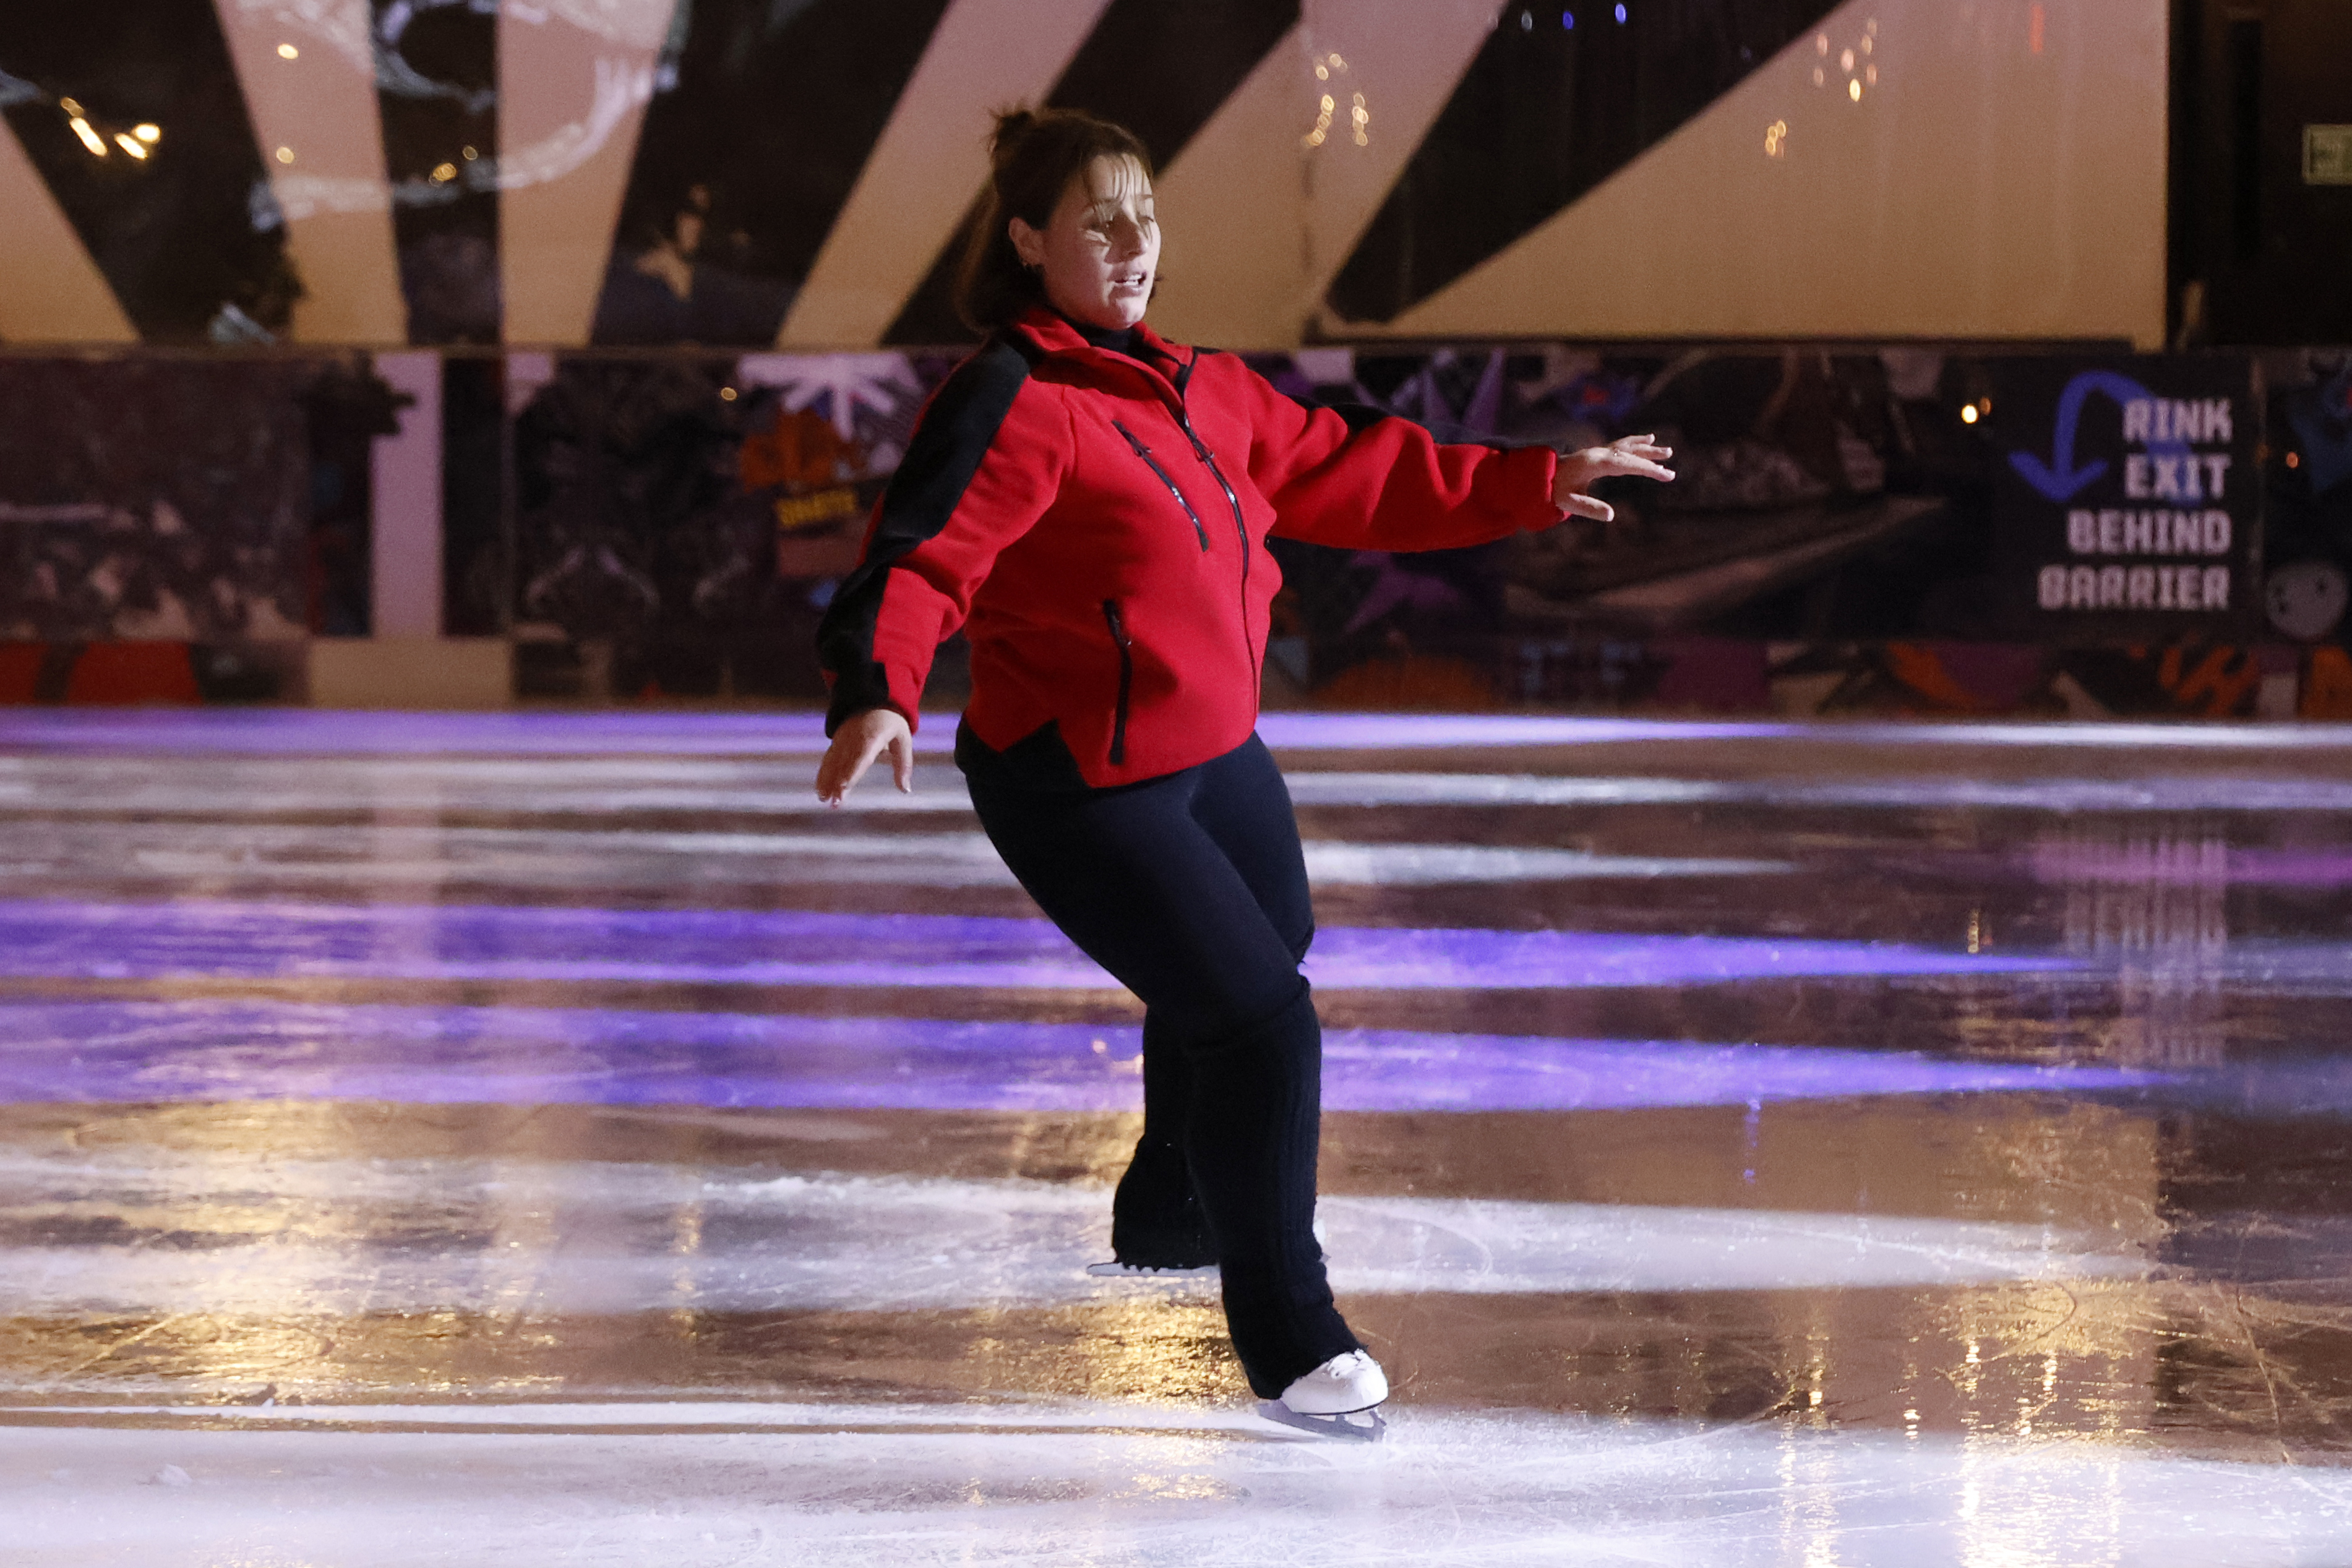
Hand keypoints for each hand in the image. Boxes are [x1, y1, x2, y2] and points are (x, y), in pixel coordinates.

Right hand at [815, 707, 913, 804]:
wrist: (871, 697)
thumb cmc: (891, 722)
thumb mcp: (903, 739)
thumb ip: (903, 765)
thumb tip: (905, 790)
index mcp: (871, 737)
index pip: (860, 758)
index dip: (851, 773)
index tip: (844, 788)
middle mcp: (853, 739)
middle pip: (844, 764)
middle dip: (837, 784)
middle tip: (834, 803)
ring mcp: (842, 740)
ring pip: (832, 763)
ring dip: (827, 782)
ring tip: (823, 799)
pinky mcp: (836, 742)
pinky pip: (828, 760)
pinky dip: (823, 775)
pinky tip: (820, 791)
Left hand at [1551, 434, 1674, 521]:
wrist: (1538, 475)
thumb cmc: (1553, 490)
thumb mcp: (1568, 502)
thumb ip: (1589, 508)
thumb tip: (1611, 515)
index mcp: (1594, 463)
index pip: (1627, 464)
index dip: (1647, 469)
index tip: (1665, 474)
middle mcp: (1599, 453)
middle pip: (1630, 453)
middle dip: (1651, 460)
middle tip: (1670, 468)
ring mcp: (1598, 451)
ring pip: (1627, 447)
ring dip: (1647, 448)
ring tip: (1666, 450)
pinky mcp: (1597, 453)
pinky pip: (1621, 445)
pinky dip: (1636, 442)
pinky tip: (1647, 438)